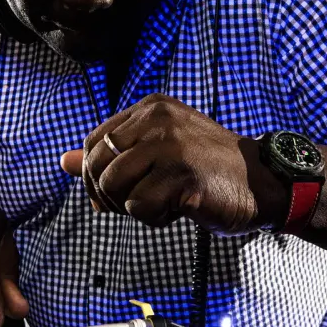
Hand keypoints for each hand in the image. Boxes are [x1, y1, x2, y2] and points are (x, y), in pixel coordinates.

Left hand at [59, 93, 287, 233]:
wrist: (263, 182)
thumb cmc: (207, 170)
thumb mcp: (157, 153)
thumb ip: (112, 156)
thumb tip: (62, 162)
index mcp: (150, 108)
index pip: (94, 141)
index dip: (94, 175)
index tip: (112, 194)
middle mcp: (157, 119)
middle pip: (97, 164)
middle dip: (108, 195)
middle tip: (137, 204)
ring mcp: (170, 145)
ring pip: (113, 186)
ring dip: (132, 207)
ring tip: (162, 203)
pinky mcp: (181, 174)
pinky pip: (139, 206)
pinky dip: (153, 218)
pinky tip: (178, 209)